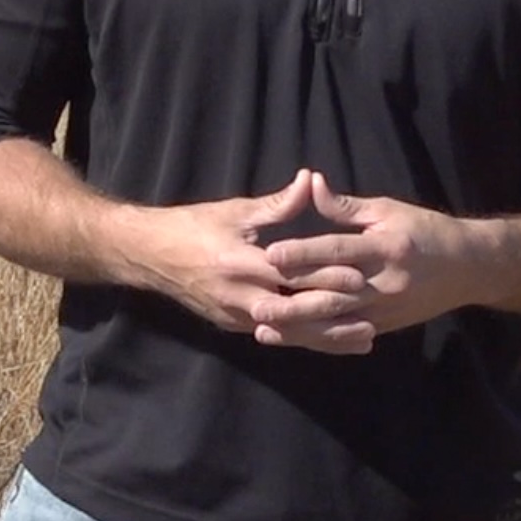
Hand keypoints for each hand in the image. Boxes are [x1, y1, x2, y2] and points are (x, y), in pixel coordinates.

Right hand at [124, 169, 372, 347]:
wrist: (147, 255)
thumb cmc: (191, 226)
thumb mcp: (234, 211)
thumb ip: (278, 204)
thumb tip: (311, 180)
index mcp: (241, 262)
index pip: (293, 273)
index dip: (328, 276)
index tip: (362, 276)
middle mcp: (239, 295)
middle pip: (296, 313)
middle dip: (335, 317)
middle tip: (373, 318)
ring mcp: (234, 315)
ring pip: (289, 332)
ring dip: (326, 337)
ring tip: (364, 340)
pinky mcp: (231, 326)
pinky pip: (275, 334)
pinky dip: (304, 338)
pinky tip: (331, 340)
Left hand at [250, 172, 480, 351]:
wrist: (470, 267)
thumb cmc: (425, 230)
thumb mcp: (388, 210)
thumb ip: (346, 206)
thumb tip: (312, 183)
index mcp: (386, 248)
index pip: (338, 251)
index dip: (303, 253)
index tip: (270, 254)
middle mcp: (386, 282)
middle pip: (334, 294)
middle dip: (293, 301)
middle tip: (256, 302)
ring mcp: (386, 309)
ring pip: (337, 322)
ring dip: (299, 328)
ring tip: (264, 328)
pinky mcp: (385, 326)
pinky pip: (347, 335)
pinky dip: (317, 339)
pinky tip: (292, 340)